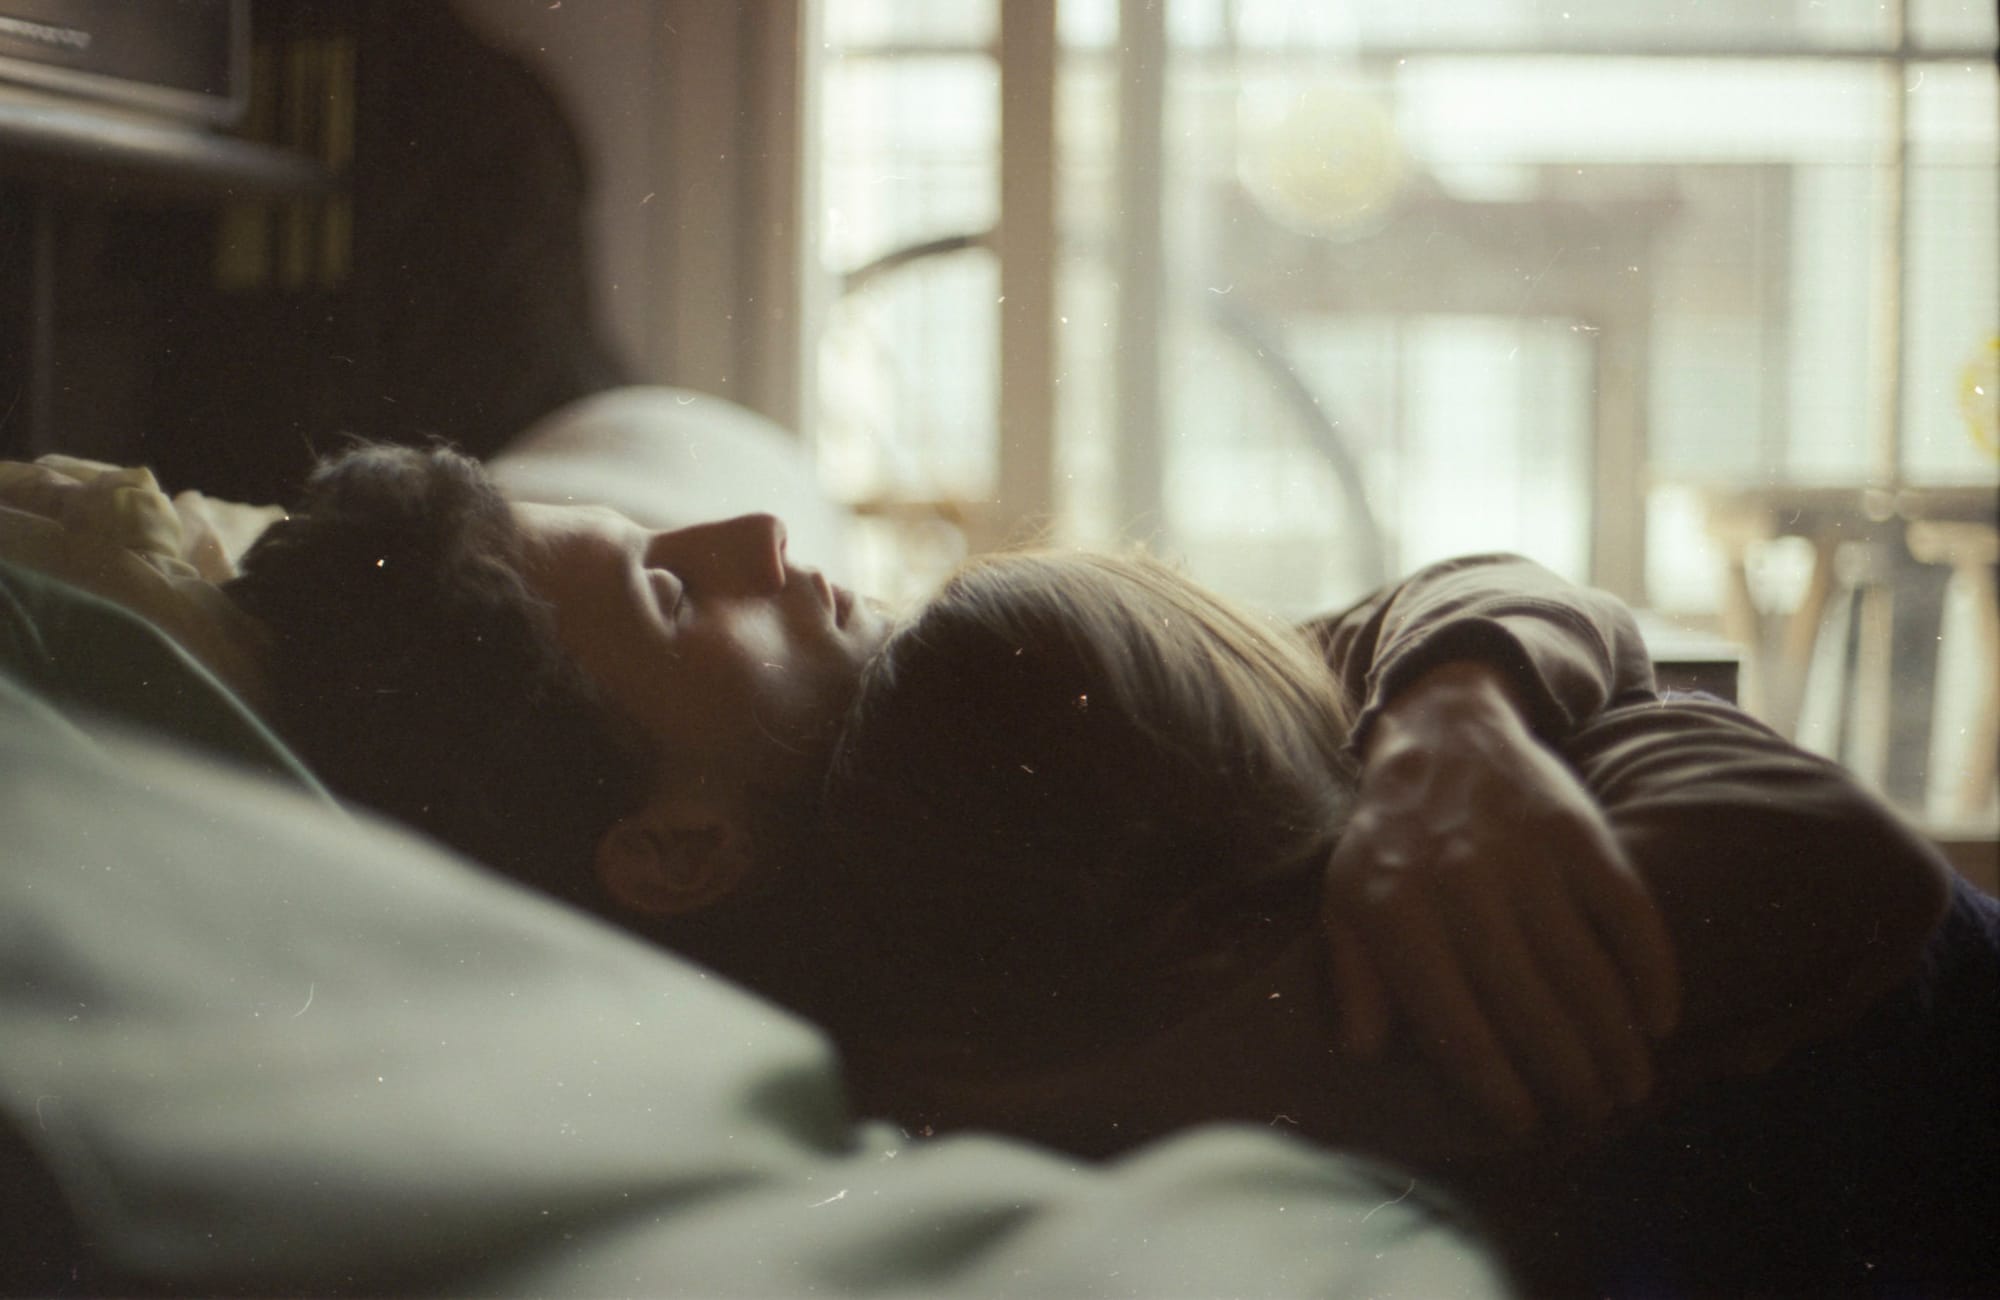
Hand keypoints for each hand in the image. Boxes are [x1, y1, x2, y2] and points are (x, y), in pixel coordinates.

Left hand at [1321, 663, 1679, 1139]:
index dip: (1494, 1083)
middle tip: (1591, 1116)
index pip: (1454, 1020)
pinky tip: (1659, 1016)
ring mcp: (1523, 854)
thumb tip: (1366, 1052)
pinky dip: (1650, 968)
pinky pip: (1624, 910)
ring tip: (1629, 1086)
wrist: (1444, 735)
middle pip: (1527, 1003)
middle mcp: (1460, 884)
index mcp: (1395, 911)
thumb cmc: (1389, 839)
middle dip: (1566, 1073)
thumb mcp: (1346, 902)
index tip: (1524, 1125)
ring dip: (1614, 1037)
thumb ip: (1354, 978)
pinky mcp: (1576, 830)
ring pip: (1582, 966)